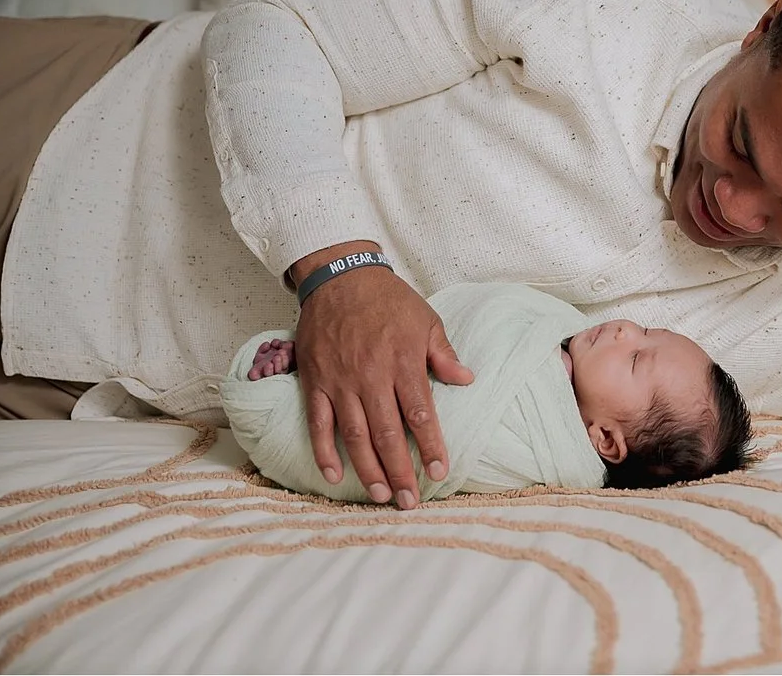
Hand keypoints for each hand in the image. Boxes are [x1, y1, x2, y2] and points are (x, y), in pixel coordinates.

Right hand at [288, 252, 472, 508]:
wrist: (340, 280)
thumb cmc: (388, 301)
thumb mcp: (426, 320)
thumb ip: (443, 355)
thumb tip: (466, 380)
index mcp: (403, 363)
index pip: (420, 414)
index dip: (429, 446)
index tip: (439, 472)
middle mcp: (371, 378)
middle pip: (387, 434)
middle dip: (400, 471)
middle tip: (409, 501)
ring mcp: (340, 383)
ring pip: (354, 436)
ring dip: (367, 470)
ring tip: (381, 495)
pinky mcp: (315, 384)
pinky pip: (318, 425)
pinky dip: (325, 453)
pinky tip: (336, 476)